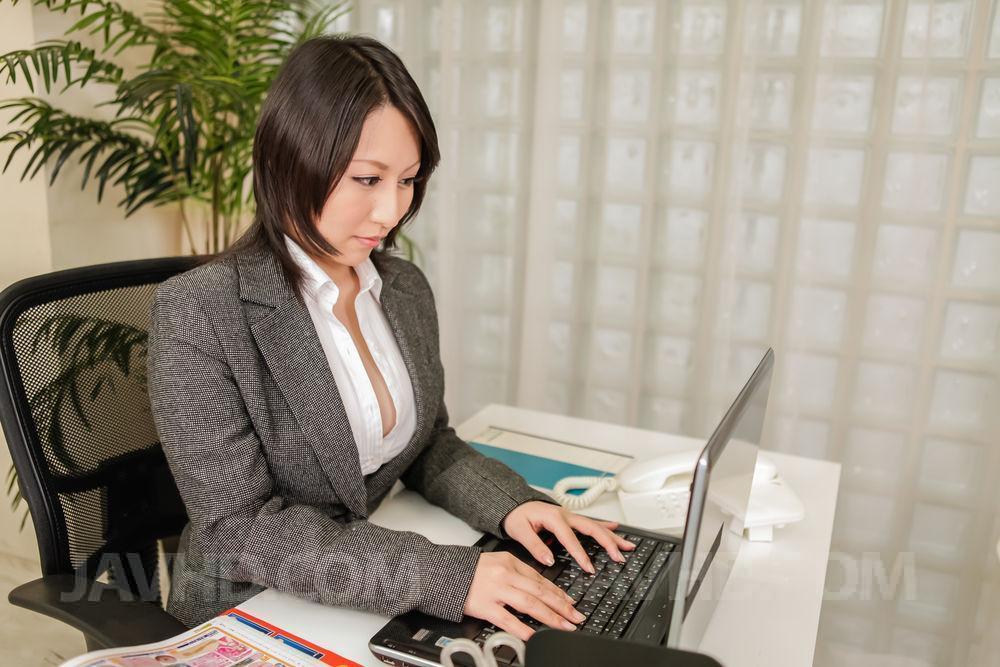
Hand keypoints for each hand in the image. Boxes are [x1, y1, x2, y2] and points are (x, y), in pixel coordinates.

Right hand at [463, 551, 585, 640]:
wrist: (442, 573)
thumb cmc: (468, 570)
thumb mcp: (496, 562)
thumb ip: (516, 573)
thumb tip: (539, 587)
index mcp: (510, 561)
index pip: (540, 579)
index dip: (559, 592)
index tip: (571, 603)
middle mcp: (505, 574)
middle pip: (540, 591)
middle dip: (562, 606)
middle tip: (576, 617)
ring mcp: (496, 590)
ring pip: (530, 604)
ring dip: (551, 617)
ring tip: (564, 626)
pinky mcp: (485, 606)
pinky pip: (508, 619)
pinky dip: (523, 628)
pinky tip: (535, 635)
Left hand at [502, 501, 635, 573]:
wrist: (515, 503)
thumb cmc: (517, 516)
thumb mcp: (519, 531)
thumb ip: (534, 545)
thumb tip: (548, 560)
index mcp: (554, 518)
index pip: (570, 538)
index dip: (581, 554)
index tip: (589, 568)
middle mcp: (565, 515)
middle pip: (592, 529)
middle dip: (608, 543)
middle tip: (619, 556)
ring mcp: (570, 516)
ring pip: (596, 525)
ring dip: (612, 536)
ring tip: (627, 545)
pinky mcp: (570, 518)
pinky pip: (591, 522)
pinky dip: (605, 525)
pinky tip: (616, 528)